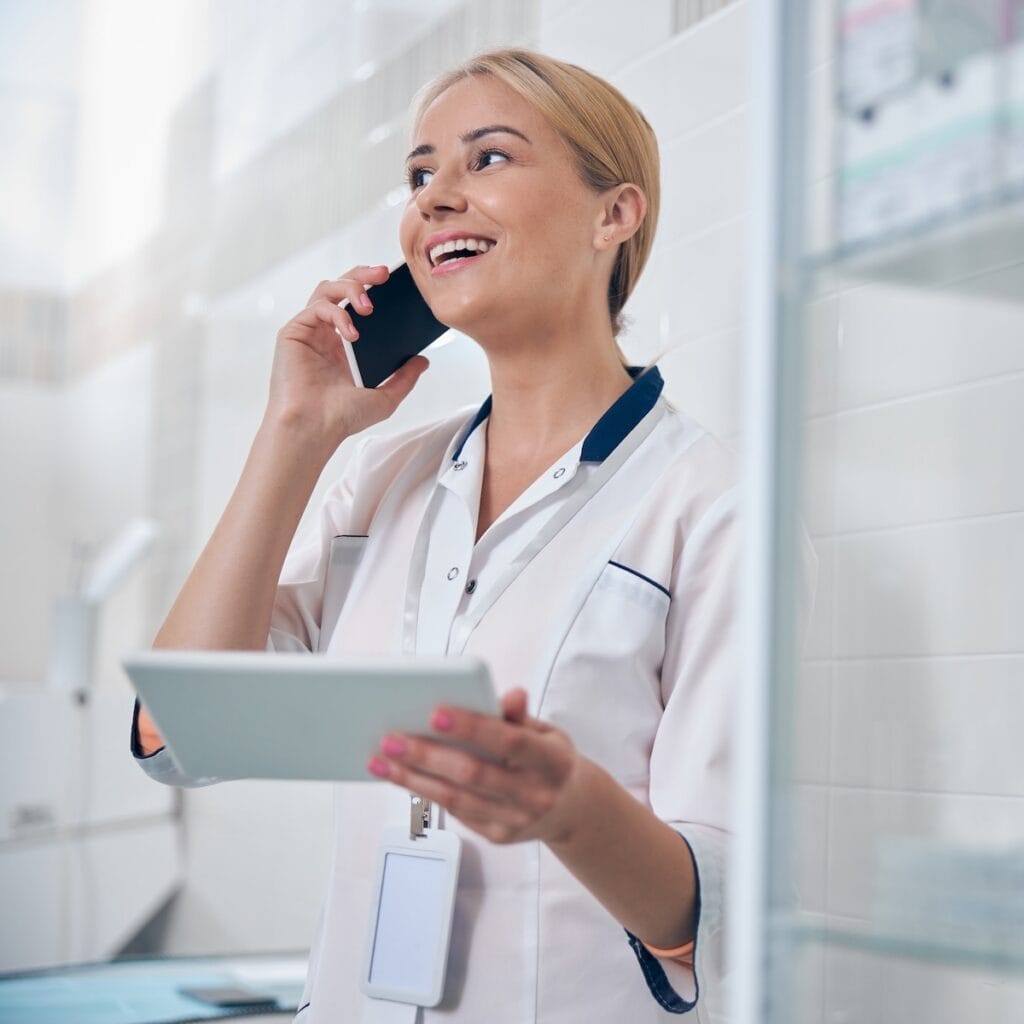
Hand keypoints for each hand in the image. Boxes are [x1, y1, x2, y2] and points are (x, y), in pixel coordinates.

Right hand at [267, 265, 428, 449]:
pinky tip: (351, 332)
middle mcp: (325, 334)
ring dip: (350, 288)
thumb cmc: (340, 419)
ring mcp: (309, 331)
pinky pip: (317, 308)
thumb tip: (423, 361)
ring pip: (327, 290)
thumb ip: (404, 378)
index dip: (374, 290)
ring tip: (369, 304)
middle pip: (341, 287)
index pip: (358, 304)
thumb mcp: (385, 397)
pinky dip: (337, 313)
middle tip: (383, 274)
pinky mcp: (294, 332)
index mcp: (343, 346)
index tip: (395, 284)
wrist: (313, 429)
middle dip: (363, 275)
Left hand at [367, 689, 590, 845]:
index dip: (473, 727)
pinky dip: (423, 792)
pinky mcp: (496, 836)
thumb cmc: (550, 759)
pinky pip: (455, 812)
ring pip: (455, 798)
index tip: (435, 712)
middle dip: (427, 755)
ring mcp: (515, 821)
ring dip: (412, 778)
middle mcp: (536, 796)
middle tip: (390, 738)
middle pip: (473, 774)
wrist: (570, 809)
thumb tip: (510, 694)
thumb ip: (520, 715)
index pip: (509, 742)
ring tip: (380, 759)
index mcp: (553, 761)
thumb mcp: (547, 732)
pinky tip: (399, 775)